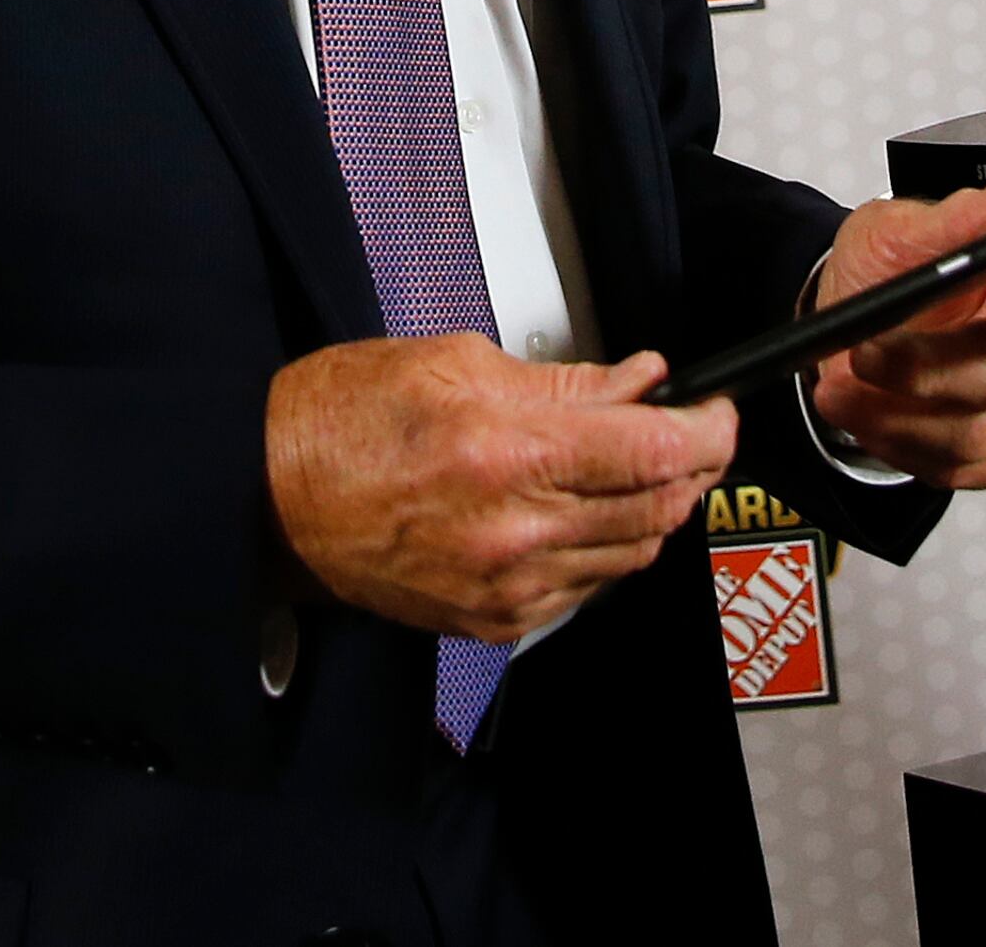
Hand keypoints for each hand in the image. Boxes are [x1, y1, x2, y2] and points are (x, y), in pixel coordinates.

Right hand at [265, 333, 733, 644]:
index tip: (718, 410)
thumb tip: (639, 380)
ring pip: (633, 553)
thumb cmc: (341, 422)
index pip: (655, 451)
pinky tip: (588, 512)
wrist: (267, 500)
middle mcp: (513, 531)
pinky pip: (587, 589)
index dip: (708, 428)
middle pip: (659, 508)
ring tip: (641, 464)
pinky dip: (608, 548)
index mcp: (506, 453)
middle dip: (694, 466)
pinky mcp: (492, 621)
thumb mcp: (458, 364)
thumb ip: (565, 381)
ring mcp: (505, 587)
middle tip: (694, 431)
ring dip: (656, 508)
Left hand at [808, 171, 985, 488]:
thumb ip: (958, 216)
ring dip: (899, 412)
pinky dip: (899, 442)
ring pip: (981, 429)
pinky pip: (959, 466)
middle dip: (930, 367)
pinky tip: (866, 413)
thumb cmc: (888, 271)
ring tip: (843, 385)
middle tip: (868, 349)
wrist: (851, 326)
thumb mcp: (902, 228)